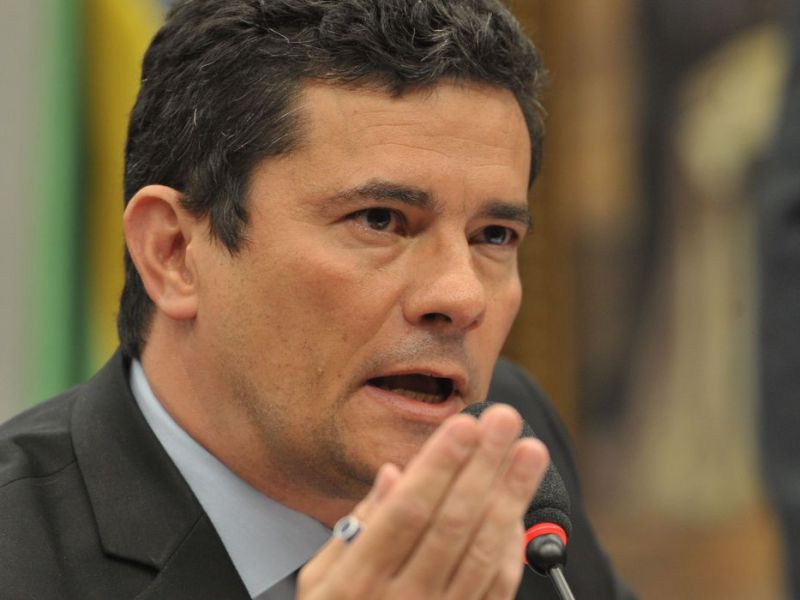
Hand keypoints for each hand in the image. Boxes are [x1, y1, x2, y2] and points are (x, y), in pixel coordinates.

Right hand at [298, 403, 548, 599]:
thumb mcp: (319, 581)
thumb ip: (356, 527)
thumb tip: (394, 474)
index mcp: (359, 581)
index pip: (409, 511)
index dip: (440, 466)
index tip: (465, 424)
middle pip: (454, 523)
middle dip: (483, 466)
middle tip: (506, 420)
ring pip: (484, 552)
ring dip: (511, 497)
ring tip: (530, 452)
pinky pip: (497, 586)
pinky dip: (511, 543)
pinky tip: (518, 504)